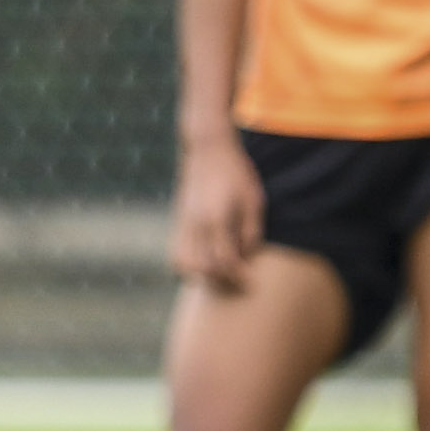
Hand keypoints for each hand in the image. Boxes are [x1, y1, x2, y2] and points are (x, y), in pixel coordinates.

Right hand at [171, 137, 263, 289]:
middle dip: (221, 280)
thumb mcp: (253, 198)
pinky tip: (204, 264)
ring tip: (219, 275)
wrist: (207, 148)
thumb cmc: (236, 172)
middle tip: (238, 282)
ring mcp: (183, 223)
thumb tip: (246, 255)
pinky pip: (176, 253)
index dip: (238, 275)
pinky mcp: (179, 220)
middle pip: (202, 268)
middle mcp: (196, 225)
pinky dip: (188, 265)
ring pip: (183, 264)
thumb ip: (251, 230)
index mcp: (216, 219)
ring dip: (200, 275)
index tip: (251, 281)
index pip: (224, 260)